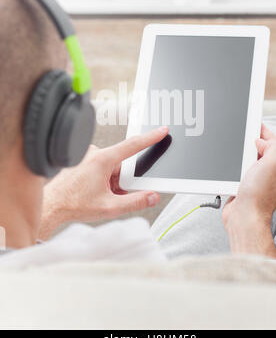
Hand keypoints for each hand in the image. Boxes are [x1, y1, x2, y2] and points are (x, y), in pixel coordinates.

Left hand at [40, 126, 168, 239]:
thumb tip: (152, 197)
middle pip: (122, 163)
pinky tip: (95, 190)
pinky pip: (101, 166)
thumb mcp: (110, 207)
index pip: (133, 145)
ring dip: (113, 180)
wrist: (51, 206)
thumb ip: (135, 202)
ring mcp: (87, 155)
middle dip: (124, 179)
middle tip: (114, 194)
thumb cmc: (73, 205)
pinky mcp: (82, 159)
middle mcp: (94, 153)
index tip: (162, 130)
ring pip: (112, 166)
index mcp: (102, 160)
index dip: (151, 137)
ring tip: (101, 194)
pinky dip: (104, 178)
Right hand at [223, 124, 275, 257]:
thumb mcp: (271, 163)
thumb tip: (261, 141)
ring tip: (240, 161)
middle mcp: (273, 174)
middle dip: (252, 145)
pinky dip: (235, 168)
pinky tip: (233, 170)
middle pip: (261, 150)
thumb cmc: (258, 196)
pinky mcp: (246, 186)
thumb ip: (271, 146)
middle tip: (245, 142)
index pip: (275, 143)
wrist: (243, 217)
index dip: (264, 133)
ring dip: (242, 157)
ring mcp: (259, 180)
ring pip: (249, 160)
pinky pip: (240, 170)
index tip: (254, 124)